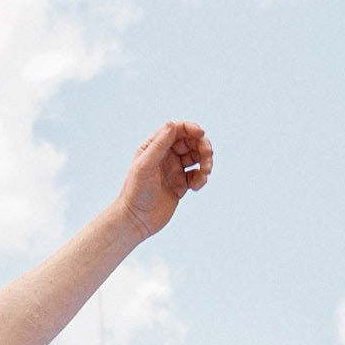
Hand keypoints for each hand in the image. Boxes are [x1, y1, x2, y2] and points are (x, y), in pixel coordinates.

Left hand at [113, 119, 211, 245]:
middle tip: (208, 156)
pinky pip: (197, 175)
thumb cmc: (136, 192)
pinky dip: (201, 178)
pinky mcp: (181, 185)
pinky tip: (197, 187)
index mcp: (154, 147)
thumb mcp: (146, 166)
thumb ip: (159, 145)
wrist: (136, 220)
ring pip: (196, 158)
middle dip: (203, 146)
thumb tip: (172, 124)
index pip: (176, 130)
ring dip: (205, 162)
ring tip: (206, 172)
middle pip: (190, 142)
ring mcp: (174, 170)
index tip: (201, 134)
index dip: (191, 128)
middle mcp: (165, 156)